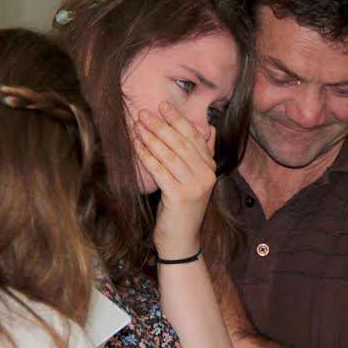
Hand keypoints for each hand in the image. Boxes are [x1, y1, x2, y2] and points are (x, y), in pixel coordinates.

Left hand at [133, 103, 215, 258]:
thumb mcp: (195, 179)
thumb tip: (210, 128)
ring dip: (151, 137)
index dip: (178, 120)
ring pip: (169, 154)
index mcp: (210, 168)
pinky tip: (136, 145)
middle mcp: (206, 175)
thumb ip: (203, 154)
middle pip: (181, 143)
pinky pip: (159, 169)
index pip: (195, 137)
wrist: (181, 241)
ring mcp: (194, 186)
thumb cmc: (183, 209)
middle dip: (161, 125)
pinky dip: (146, 155)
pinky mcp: (179, 196)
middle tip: (144, 112)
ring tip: (137, 125)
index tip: (163, 106)